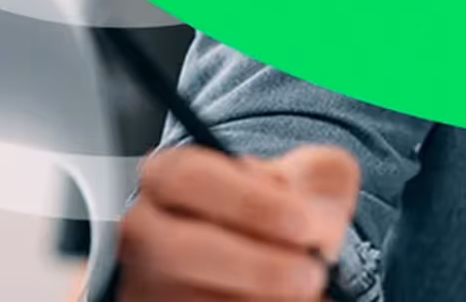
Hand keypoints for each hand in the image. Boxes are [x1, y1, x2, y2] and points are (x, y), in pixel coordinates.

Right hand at [117, 143, 359, 299]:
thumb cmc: (274, 213)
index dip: (249, 202)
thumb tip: (320, 219)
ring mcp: (148, 284)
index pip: (188, 177)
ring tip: (303, 295)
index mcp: (167, 176)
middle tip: (312, 273)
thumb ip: (320, 176)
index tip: (304, 223)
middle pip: (183, 251)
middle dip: (259, 267)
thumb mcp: (303, 179)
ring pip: (196, 300)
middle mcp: (145, 231)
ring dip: (262, 300)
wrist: (254, 262)